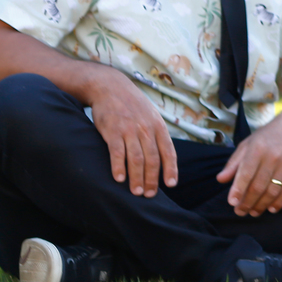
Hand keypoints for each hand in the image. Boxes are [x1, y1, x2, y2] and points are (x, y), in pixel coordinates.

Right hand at [87, 67, 177, 196]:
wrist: (110, 87)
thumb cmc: (133, 105)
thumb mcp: (151, 115)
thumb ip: (156, 134)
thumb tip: (163, 156)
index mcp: (158, 126)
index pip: (168, 151)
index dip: (170, 169)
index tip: (170, 185)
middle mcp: (146, 129)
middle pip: (152, 159)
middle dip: (152, 179)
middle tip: (149, 195)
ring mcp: (129, 130)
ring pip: (136, 159)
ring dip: (136, 178)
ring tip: (136, 192)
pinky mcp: (112, 131)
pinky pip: (117, 152)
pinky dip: (118, 167)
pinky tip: (119, 179)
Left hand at [217, 114, 281, 215]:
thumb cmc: (266, 137)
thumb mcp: (247, 145)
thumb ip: (234, 163)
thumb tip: (220, 180)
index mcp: (256, 149)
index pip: (246, 174)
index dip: (238, 190)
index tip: (232, 203)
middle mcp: (272, 156)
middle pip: (258, 186)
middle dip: (248, 202)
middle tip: (240, 212)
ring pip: (272, 191)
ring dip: (261, 205)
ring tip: (253, 212)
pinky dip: (278, 203)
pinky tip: (270, 209)